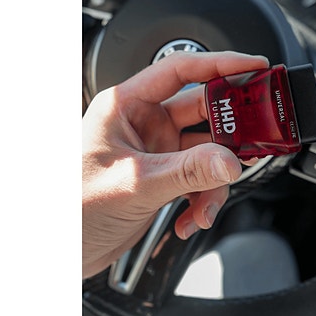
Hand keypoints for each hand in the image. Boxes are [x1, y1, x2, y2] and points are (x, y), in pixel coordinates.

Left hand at [82, 50, 268, 278]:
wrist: (61, 251)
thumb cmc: (71, 208)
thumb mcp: (135, 184)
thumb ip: (187, 171)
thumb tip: (230, 160)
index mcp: (127, 106)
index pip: (181, 70)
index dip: (222, 64)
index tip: (255, 67)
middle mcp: (144, 123)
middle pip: (203, 112)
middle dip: (229, 134)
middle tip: (252, 142)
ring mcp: (156, 151)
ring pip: (207, 153)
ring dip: (214, 181)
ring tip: (206, 205)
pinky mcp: (163, 176)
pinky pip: (199, 179)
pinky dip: (203, 199)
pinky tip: (192, 218)